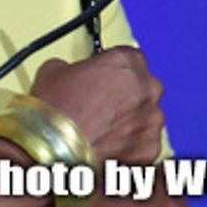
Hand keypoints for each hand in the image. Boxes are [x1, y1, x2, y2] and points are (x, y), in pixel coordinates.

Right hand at [28, 47, 164, 164]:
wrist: (55, 147)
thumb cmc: (56, 110)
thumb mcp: (54, 70)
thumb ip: (73, 67)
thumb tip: (69, 74)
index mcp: (127, 61)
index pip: (130, 58)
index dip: (114, 69)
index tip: (104, 78)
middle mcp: (146, 87)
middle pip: (143, 86)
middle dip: (127, 95)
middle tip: (103, 105)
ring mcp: (152, 119)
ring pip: (147, 116)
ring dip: (132, 121)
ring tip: (105, 129)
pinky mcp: (151, 149)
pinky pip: (146, 144)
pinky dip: (133, 147)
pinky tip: (111, 147)